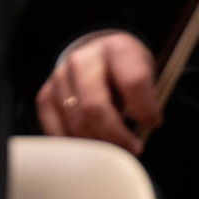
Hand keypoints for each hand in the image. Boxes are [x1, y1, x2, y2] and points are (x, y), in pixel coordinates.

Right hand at [35, 30, 159, 153]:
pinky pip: (56, 130)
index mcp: (118, 49)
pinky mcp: (46, 95)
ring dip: (97, 144)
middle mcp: (84, 60)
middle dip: (116, 136)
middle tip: (133, 148)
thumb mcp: (146, 73)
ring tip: (115, 148)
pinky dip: (76, 145)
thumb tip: (139, 137)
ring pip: (76, 122)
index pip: (133, 82)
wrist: (100, 55)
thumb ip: (147, 99)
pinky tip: (92, 148)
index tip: (153, 124)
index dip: (146, 110)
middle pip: (95, 107)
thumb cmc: (128, 69)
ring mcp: (60, 76)